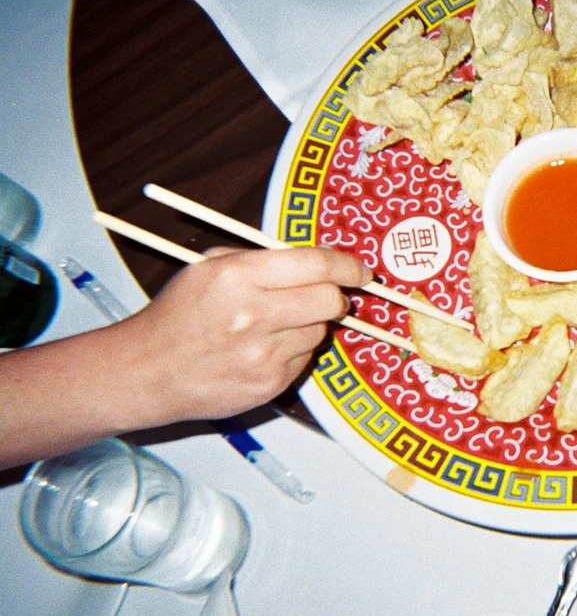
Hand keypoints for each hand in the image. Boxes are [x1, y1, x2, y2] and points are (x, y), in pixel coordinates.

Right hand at [120, 246, 371, 422]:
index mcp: (238, 277)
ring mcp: (262, 355)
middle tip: (327, 295)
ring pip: (319, 332)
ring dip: (308, 325)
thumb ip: (263, 258)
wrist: (146, 372)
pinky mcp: (268, 385)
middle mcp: (254, 316)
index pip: (317, 265)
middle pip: (331, 301)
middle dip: (335, 296)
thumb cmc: (179, 314)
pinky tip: (261, 350)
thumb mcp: (209, 267)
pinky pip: (304, 361)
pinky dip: (293, 352)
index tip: (361, 271)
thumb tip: (319, 260)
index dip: (348, 266)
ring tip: (272, 325)